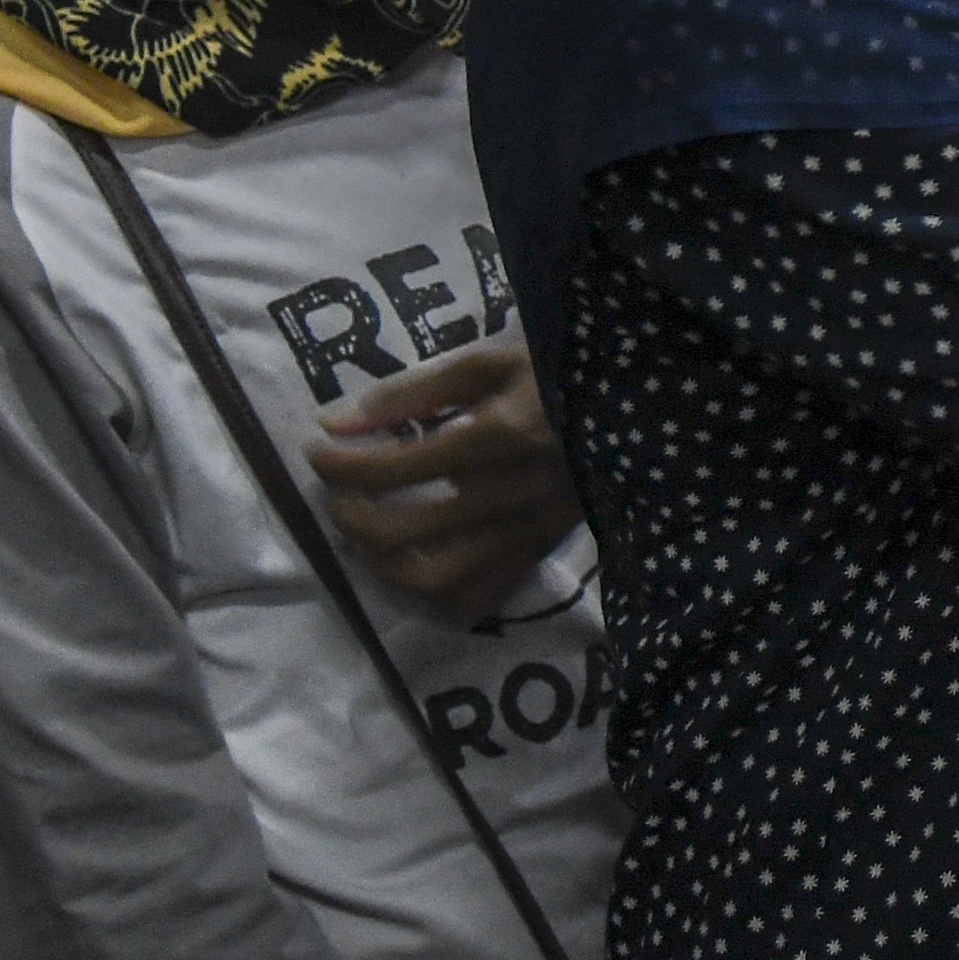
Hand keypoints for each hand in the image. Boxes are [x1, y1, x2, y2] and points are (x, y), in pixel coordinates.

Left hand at [311, 342, 583, 623]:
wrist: (641, 407)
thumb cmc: (556, 374)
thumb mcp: (487, 361)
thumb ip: (410, 391)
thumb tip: (335, 422)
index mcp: (500, 437)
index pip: (394, 465)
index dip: (340, 463)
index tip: (317, 447)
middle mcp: (513, 495)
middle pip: (402, 532)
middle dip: (348, 513)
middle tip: (336, 489)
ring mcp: (528, 533)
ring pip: (434, 578)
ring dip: (380, 562)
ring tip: (364, 530)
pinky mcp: (539, 554)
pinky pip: (476, 597)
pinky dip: (432, 591)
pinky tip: (414, 561)